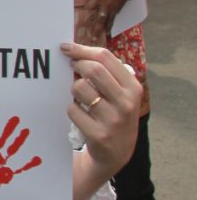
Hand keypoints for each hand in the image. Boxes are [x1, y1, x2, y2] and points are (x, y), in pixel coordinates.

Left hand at [0, 113, 42, 199]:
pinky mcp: (7, 175)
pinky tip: (37, 158)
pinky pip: (19, 169)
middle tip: (15, 117)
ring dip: (18, 141)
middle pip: (1, 139)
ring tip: (26, 130)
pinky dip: (28, 164)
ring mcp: (1, 165)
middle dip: (7, 129)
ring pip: (11, 150)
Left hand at [62, 43, 140, 197]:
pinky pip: (72, 109)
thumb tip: (74, 50)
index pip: (105, 57)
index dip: (81, 49)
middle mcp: (127, 103)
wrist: (118, 152)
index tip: (66, 48)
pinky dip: (71, 109)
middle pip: (93, 70)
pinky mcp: (98, 134)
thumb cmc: (115, 113)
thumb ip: (106, 72)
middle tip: (72, 67)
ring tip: (80, 95)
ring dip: (74, 89)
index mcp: (133, 88)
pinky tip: (80, 114)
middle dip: (77, 64)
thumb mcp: (121, 93)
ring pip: (80, 88)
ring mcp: (113, 120)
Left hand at [75, 0, 134, 40]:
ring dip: (105, 28)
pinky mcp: (120, 6)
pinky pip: (115, 16)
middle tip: (93, 39)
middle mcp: (105, 5)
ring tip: (102, 36)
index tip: (79, 25)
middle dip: (96, 30)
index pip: (88, 10)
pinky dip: (112, 23)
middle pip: (99, 20)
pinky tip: (109, 27)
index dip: (84, 17)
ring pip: (108, 20)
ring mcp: (113, 6)